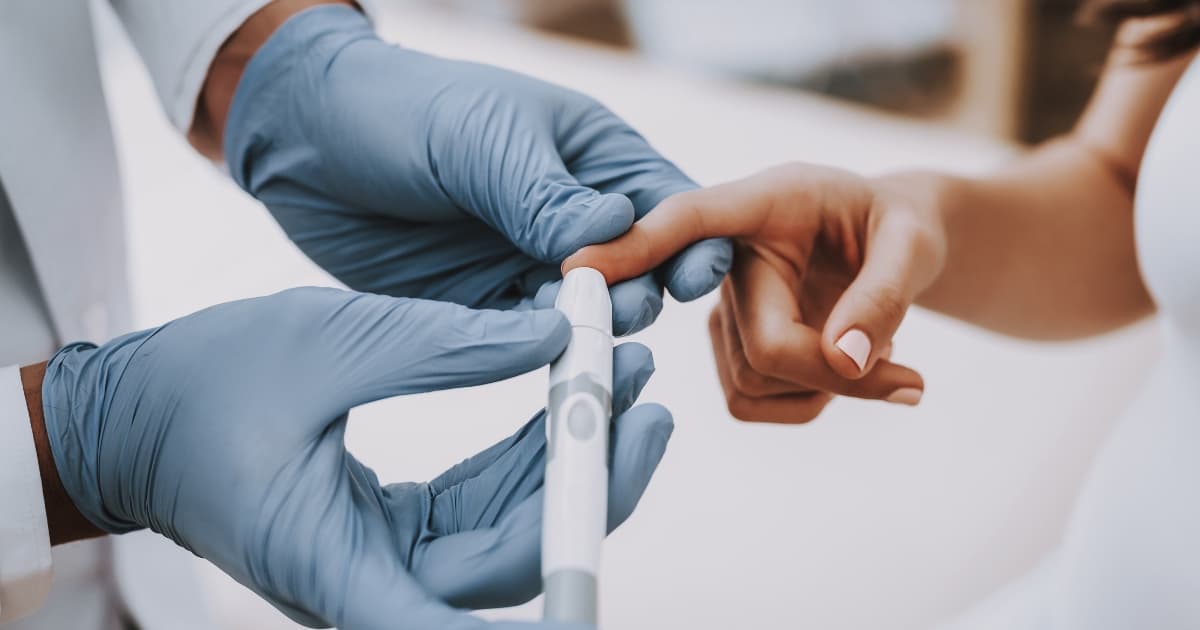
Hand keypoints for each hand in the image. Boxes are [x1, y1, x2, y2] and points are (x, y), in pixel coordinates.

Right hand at [38, 287, 672, 627]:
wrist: (129, 419)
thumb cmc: (199, 388)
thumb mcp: (328, 343)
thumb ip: (448, 346)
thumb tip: (555, 338)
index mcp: (340, 567)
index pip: (458, 620)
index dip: (556, 600)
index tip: (614, 549)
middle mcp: (375, 580)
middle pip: (520, 558)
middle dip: (593, 481)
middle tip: (645, 400)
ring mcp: (392, 557)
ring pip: (515, 527)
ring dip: (571, 456)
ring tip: (623, 373)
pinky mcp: (401, 526)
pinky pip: (488, 497)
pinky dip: (531, 448)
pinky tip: (569, 389)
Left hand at [222, 5, 730, 335]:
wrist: (307, 139)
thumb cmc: (406, 109)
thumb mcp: (483, 140)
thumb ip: (546, 194)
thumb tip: (618, 230)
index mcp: (592, 155)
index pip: (667, 201)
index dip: (688, 238)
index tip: (692, 271)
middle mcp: (572, 214)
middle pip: (639, 265)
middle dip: (643, 289)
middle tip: (625, 307)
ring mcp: (530, 260)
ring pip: (588, 308)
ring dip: (595, 325)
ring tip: (589, 333)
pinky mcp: (486, 303)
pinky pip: (530, 336)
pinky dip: (544, 349)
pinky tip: (547, 357)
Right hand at [567, 163, 941, 422]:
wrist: (893, 246)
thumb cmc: (899, 227)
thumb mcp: (915, 243)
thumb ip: (884, 294)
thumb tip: (846, 359)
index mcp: (764, 203)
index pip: (689, 222)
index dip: (636, 246)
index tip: (579, 267)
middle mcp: (729, 256)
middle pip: (764, 347)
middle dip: (840, 375)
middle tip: (912, 385)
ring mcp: (723, 309)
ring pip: (759, 383)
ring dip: (832, 389)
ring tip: (880, 354)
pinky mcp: (730, 351)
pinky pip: (753, 403)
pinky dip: (808, 404)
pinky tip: (837, 368)